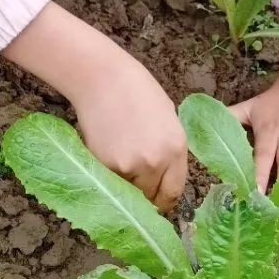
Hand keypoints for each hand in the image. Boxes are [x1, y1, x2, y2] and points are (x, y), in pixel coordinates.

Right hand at [71, 59, 188, 212]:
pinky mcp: (105, 166)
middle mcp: (156, 162)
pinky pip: (110, 182)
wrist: (102, 78)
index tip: (157, 199)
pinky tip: (107, 153)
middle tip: (135, 182)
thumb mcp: (168, 120)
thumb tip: (163, 177)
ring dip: (125, 185)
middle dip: (145, 194)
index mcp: (177, 149)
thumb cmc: (136, 91)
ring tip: (119, 160)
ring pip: (128, 192)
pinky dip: (109, 176)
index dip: (164, 199)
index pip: (173, 192)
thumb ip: (169, 151)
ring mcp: (129, 166)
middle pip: (151, 197)